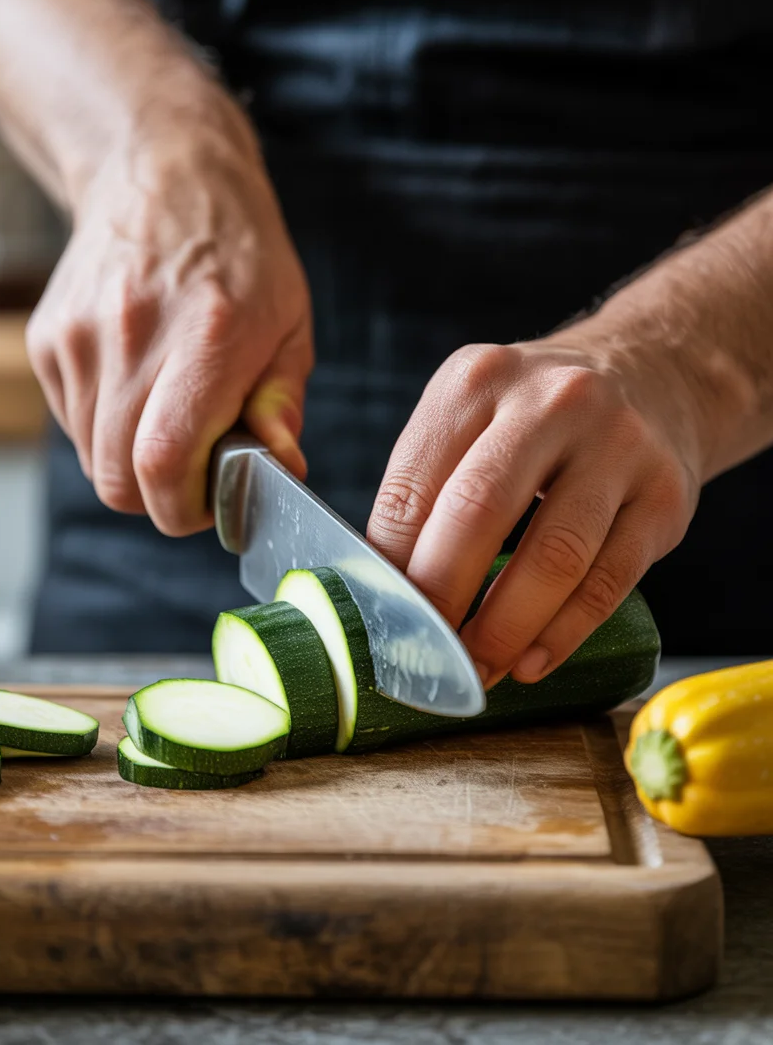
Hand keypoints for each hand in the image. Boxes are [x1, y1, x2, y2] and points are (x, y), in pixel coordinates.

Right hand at [26, 95, 311, 534]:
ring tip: (169, 418)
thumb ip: (282, 404)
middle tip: (196, 473)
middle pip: (119, 479)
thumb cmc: (239, 252)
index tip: (212, 504)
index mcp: (204, 338)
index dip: (184, 508)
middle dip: (161, 499)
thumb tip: (281, 468)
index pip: (163, 463)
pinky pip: (74, 423)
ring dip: (133, 464)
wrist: (160, 171)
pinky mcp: (47, 338)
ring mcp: (79, 337)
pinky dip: (106, 429)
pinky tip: (138, 387)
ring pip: (94, 459)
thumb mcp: (289, 323)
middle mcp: (131, 337)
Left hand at [368, 324, 702, 686]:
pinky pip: (608, 582)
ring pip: (554, 558)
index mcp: (477, 380)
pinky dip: (562, 634)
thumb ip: (427, 486)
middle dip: (441, 598)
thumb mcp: (473, 414)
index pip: (412, 487)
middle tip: (421, 654)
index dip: (389, 566)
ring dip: (504, 630)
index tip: (380, 619)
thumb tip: (381, 590)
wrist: (652, 375)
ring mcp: (618, 446)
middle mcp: (551, 402)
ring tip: (476, 670)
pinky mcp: (664, 496)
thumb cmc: (537, 416)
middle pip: (478, 513)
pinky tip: (531, 661)